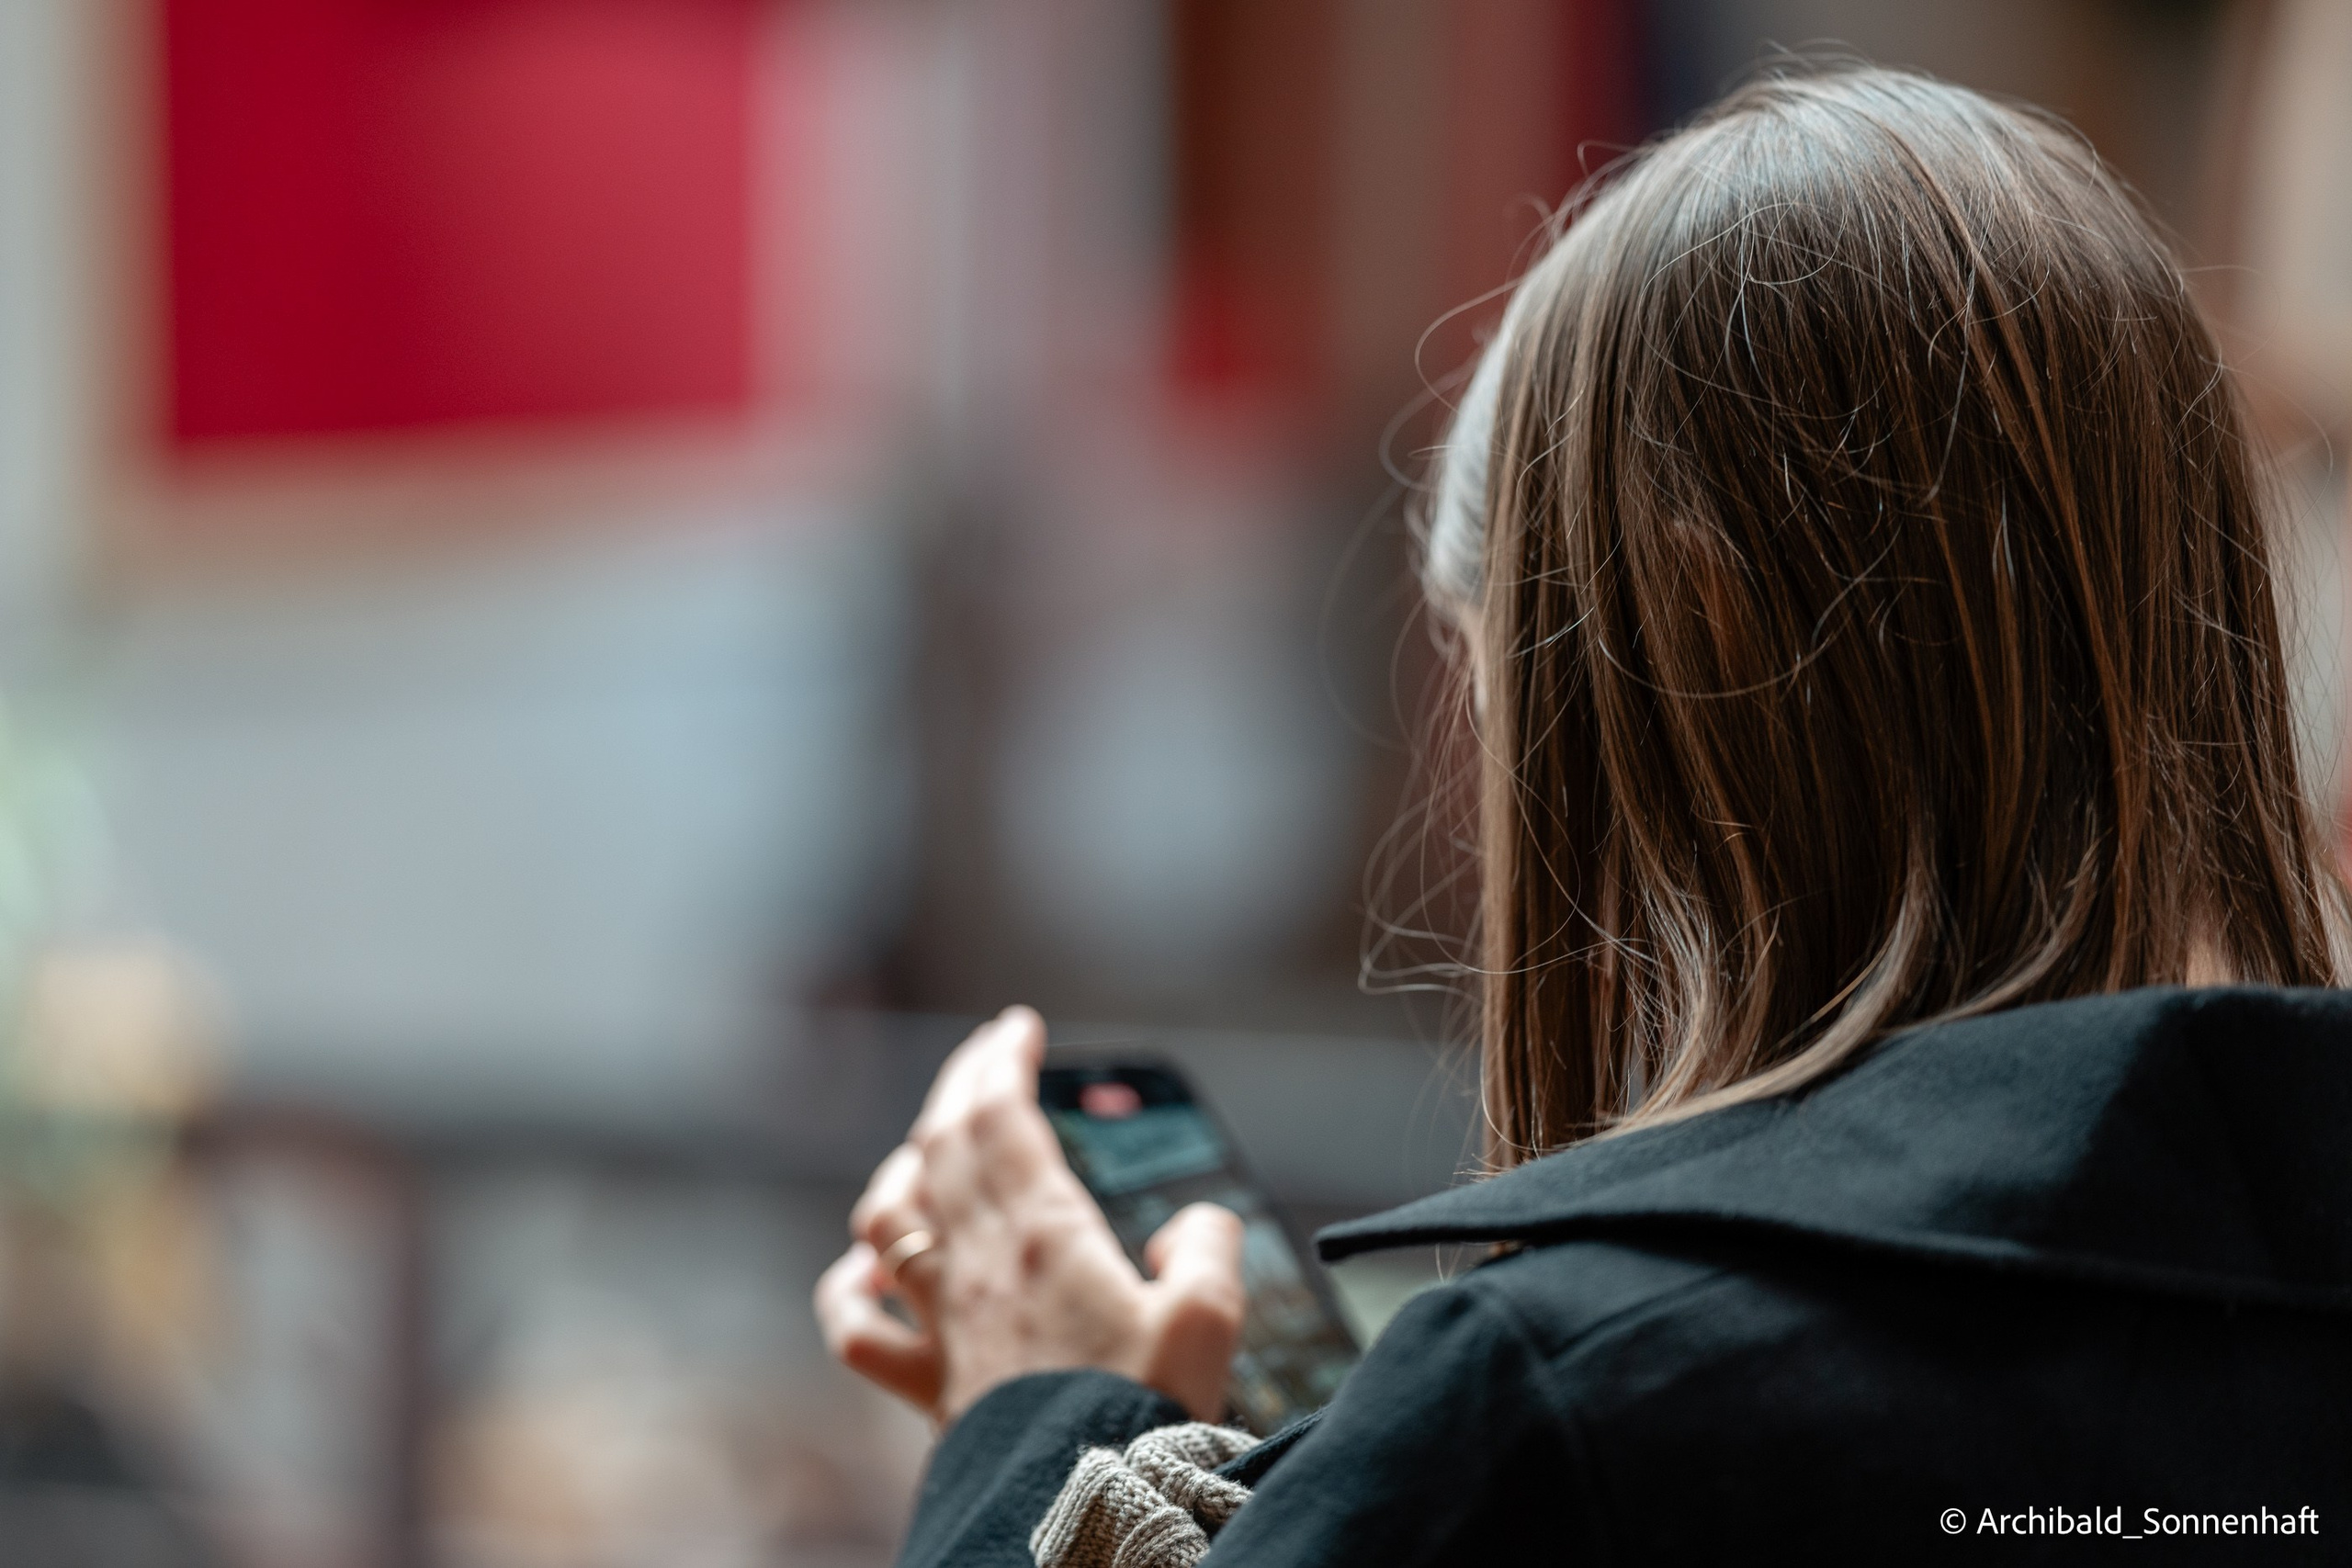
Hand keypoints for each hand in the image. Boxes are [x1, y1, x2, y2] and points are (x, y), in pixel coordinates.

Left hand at [813, 1007, 1246, 1425]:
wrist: (1079, 1514)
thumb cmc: (1144, 1417)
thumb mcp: (1210, 1316)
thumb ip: (1204, 1244)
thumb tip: (1184, 1225)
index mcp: (1043, 1235)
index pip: (1000, 1116)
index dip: (1001, 1059)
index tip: (1017, 1026)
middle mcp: (977, 1266)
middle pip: (941, 1147)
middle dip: (959, 1087)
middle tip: (985, 1057)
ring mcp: (942, 1324)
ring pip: (888, 1218)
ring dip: (901, 1170)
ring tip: (924, 1151)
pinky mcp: (929, 1385)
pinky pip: (857, 1327)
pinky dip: (846, 1289)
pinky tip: (859, 1275)